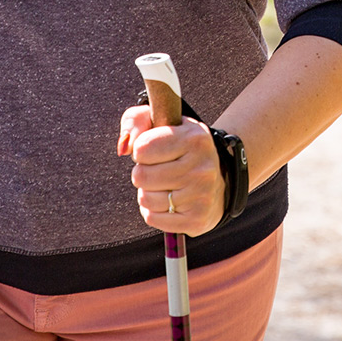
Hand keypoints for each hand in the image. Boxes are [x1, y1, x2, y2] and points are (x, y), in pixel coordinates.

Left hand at [118, 106, 224, 237]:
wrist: (217, 179)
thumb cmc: (178, 147)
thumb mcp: (160, 121)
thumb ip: (136, 121)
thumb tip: (124, 147)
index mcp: (195, 138)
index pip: (142, 148)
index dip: (140, 150)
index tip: (152, 150)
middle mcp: (202, 166)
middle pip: (141, 176)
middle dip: (142, 173)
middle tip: (156, 169)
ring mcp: (202, 195)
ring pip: (146, 199)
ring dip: (147, 192)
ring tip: (163, 185)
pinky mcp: (197, 220)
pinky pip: (152, 218)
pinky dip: (153, 211)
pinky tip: (167, 202)